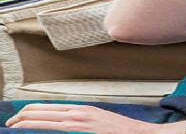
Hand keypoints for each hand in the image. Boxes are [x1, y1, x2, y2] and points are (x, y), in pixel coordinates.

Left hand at [5, 103, 159, 133]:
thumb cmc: (120, 131)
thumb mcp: (97, 119)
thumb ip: (79, 120)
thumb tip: (63, 122)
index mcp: (81, 109)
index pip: (46, 108)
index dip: (27, 113)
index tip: (17, 119)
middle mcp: (77, 114)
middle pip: (39, 112)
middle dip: (20, 118)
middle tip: (9, 124)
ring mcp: (79, 124)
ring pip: (42, 121)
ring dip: (25, 124)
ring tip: (13, 127)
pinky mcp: (81, 132)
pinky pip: (54, 130)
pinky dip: (38, 131)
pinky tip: (30, 132)